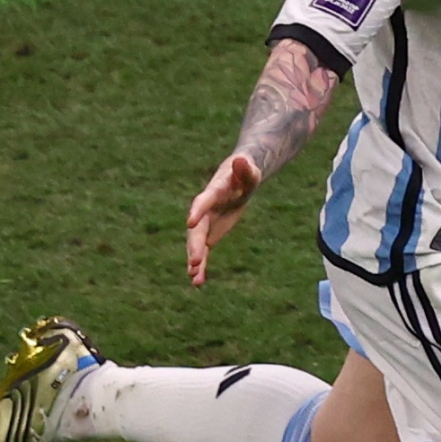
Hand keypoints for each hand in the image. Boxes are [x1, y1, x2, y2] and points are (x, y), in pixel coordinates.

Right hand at [183, 151, 262, 285]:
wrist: (238, 183)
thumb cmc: (245, 174)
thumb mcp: (250, 172)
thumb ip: (245, 169)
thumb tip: (241, 159)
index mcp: (212, 193)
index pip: (203, 202)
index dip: (197, 211)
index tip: (190, 222)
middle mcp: (204, 211)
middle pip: (197, 230)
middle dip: (195, 245)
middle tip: (195, 261)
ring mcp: (205, 225)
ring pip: (197, 245)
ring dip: (195, 261)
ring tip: (194, 277)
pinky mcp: (209, 236)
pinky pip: (203, 253)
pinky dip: (200, 267)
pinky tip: (197, 282)